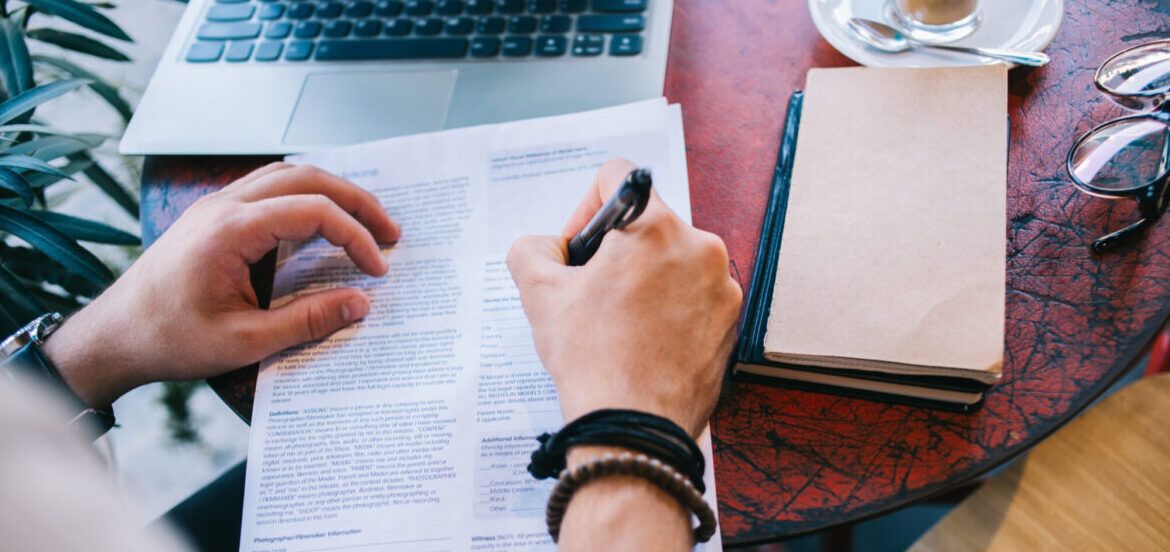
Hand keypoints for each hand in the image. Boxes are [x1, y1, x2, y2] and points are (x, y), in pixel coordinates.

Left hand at [44, 163, 398, 406]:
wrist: (112, 338)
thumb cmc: (168, 339)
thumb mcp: (244, 341)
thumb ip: (307, 320)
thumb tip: (361, 304)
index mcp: (231, 230)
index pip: (314, 212)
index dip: (355, 237)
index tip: (377, 269)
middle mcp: (224, 205)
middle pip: (307, 178)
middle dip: (356, 202)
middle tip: (391, 231)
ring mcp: (216, 206)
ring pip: (287, 175)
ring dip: (331, 193)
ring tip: (364, 222)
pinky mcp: (213, 217)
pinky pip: (268, 188)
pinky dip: (304, 197)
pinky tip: (321, 222)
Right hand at [507, 158, 741, 437]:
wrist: (634, 427)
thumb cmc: (592, 360)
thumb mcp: (539, 295)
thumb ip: (533, 249)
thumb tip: (548, 247)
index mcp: (654, 227)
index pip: (617, 177)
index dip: (585, 209)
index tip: (578, 250)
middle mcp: (699, 247)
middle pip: (648, 225)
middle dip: (616, 253)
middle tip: (592, 294)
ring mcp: (722, 287)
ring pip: (673, 262)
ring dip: (645, 282)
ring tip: (619, 324)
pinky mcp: (732, 322)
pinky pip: (695, 297)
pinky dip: (670, 310)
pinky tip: (645, 342)